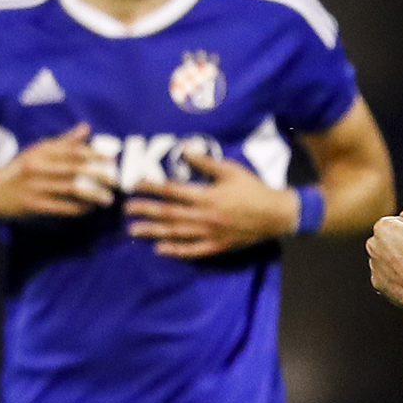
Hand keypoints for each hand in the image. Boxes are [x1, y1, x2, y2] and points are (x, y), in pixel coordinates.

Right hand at [0, 127, 112, 220]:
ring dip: (92, 194)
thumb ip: (63, 141)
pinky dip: (77, 208)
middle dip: (99, 175)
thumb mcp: (36, 151)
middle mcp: (37, 166)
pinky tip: (88, 209)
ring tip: (107, 199)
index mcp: (40, 151)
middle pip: (75, 168)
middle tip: (116, 181)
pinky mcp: (32, 204)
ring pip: (70, 188)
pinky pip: (61, 207)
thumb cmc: (17, 170)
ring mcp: (34, 186)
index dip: (94, 154)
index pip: (72, 149)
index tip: (112, 160)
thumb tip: (86, 127)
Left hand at [125, 152, 297, 258]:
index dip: (152, 187)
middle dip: (146, 210)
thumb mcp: (231, 170)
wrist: (276, 214)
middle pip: (169, 213)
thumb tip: (183, 151)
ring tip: (134, 229)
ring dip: (153, 231)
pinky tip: (159, 249)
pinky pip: (192, 250)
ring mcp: (209, 233)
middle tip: (126, 209)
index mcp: (207, 196)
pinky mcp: (216, 246)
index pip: (172, 190)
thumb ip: (205, 163)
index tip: (135, 184)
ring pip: (176, 233)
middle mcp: (204, 216)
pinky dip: (175, 250)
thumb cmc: (253, 189)